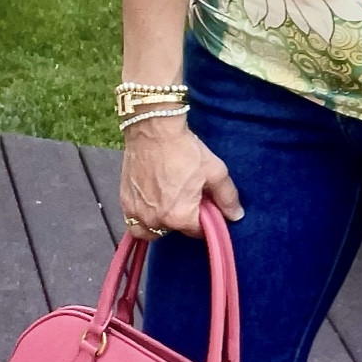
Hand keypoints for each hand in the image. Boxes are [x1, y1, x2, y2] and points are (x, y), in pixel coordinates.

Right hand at [118, 116, 243, 237]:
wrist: (153, 129)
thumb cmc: (185, 149)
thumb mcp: (215, 171)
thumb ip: (227, 198)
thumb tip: (236, 216)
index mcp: (180, 217)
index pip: (197, 232)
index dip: (204, 218)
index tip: (204, 203)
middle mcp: (156, 220)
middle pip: (174, 230)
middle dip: (182, 218)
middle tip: (186, 196)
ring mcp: (137, 211)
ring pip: (151, 231)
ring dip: (160, 224)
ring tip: (167, 203)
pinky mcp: (124, 200)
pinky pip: (134, 220)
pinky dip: (142, 217)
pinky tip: (151, 200)